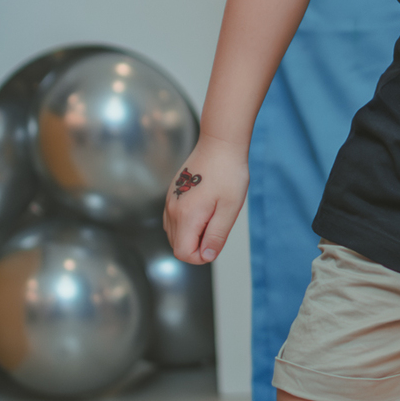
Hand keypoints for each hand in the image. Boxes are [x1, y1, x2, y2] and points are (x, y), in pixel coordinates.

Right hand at [163, 137, 248, 263]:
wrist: (220, 144)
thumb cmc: (228, 173)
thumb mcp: (229, 208)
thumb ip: (216, 236)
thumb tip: (206, 256)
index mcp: (186, 216)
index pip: (183, 253)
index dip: (201, 256)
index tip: (217, 241)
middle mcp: (172, 210)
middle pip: (177, 245)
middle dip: (197, 245)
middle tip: (218, 224)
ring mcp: (170, 201)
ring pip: (174, 233)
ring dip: (192, 234)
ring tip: (213, 215)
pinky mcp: (172, 195)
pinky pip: (173, 220)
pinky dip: (187, 223)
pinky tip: (205, 209)